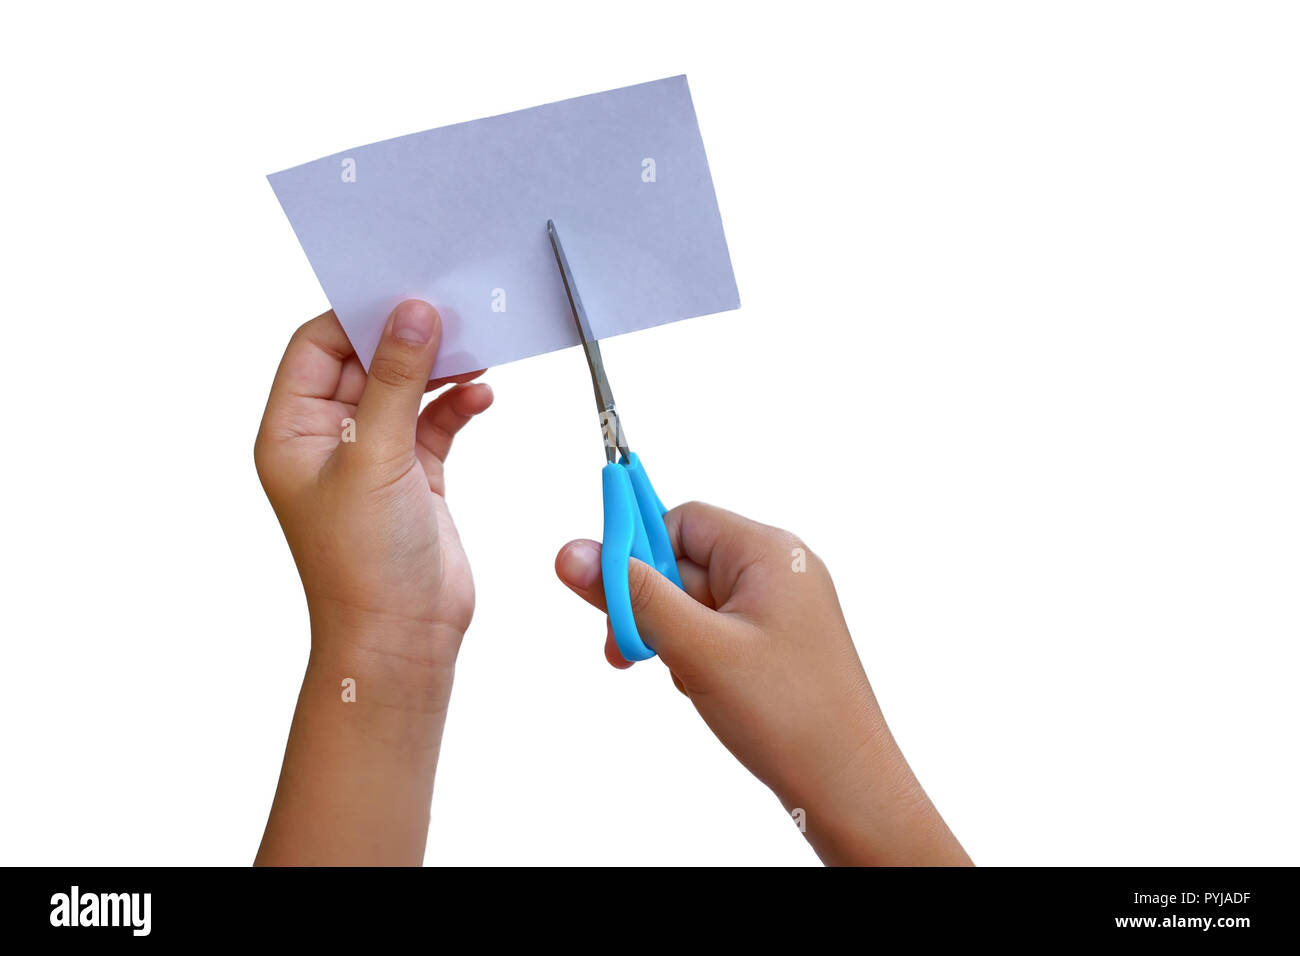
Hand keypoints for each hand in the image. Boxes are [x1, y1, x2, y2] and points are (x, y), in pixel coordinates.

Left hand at [255, 301, 491, 671]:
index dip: (357, 316)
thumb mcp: (375, 457)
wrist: (402, 639)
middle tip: (453, 309)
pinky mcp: (415, 474)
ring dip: (440, 368)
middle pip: (366, 361)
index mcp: (291, 430)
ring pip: (406, 388)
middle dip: (408, 337)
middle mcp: (327, 438)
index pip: (316, 346)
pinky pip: (436, 421)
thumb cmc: (365, 563)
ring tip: (479, 347)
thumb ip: (396, 380)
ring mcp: (374, 455)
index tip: (405, 292)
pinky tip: (482, 395)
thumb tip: (414, 312)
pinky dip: (458, 404)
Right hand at [555, 502, 969, 865]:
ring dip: (672, 637)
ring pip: (694, 602)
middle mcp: (779, 570)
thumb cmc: (790, 715)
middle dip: (651, 606)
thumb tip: (574, 552)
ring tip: (688, 677)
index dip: (638, 552)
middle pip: (684, 561)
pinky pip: (715, 631)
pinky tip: (705, 688)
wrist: (848, 787)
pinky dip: (695, 655)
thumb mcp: (697, 649)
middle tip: (629, 650)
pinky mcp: (776, 643)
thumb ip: (633, 596)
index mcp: (770, 553)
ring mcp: (780, 608)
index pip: (682, 520)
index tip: (605, 593)